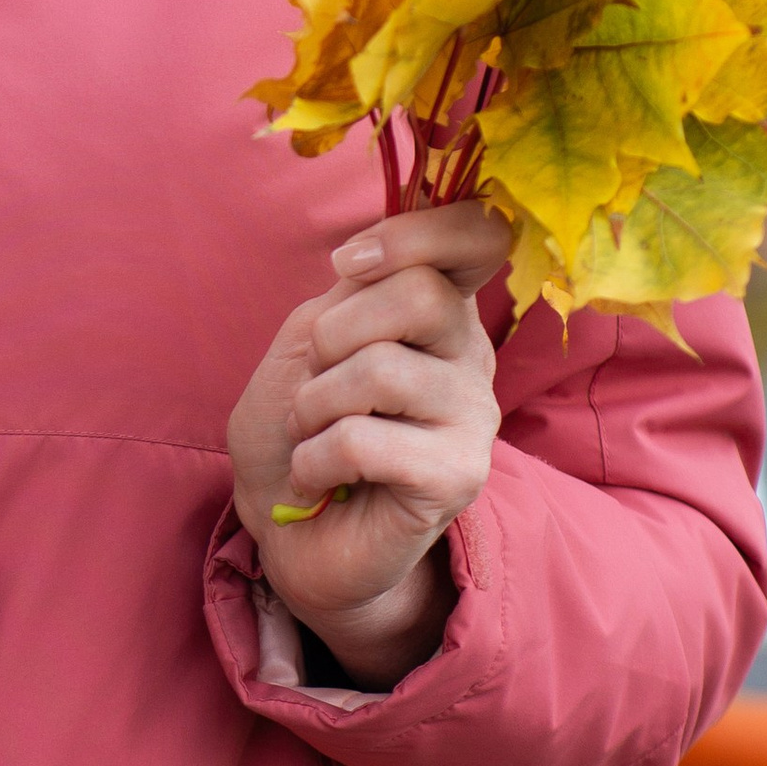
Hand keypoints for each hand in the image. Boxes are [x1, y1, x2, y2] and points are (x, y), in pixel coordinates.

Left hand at [225, 200, 507, 688]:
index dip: (416, 232)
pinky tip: (318, 479)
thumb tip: (371, 261)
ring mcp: (472, 417)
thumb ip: (349, 292)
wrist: (287, 533)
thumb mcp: (306, 340)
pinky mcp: (458, 476)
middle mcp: (469, 355)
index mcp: (438, 307)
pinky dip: (314, 458)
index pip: (479, 235)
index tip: (349, 264)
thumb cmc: (296, 428)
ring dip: (313, 404)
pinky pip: (364, 440)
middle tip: (315, 380)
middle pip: (422, 294)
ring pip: (383, 369)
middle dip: (335, 332)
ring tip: (310, 435)